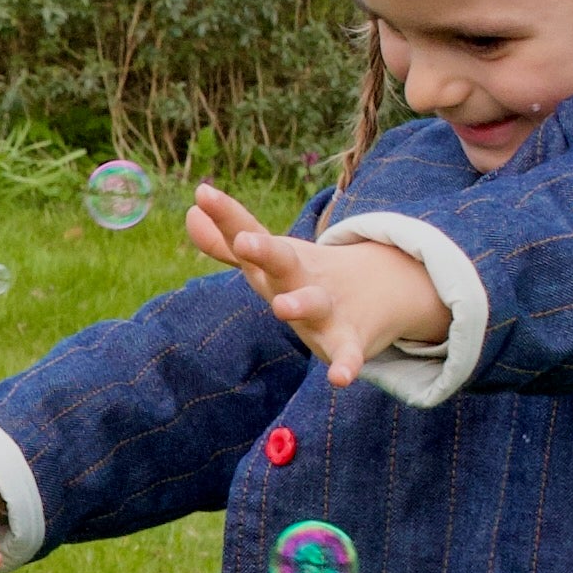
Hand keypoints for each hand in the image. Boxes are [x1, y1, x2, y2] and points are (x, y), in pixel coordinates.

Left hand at [187, 187, 445, 387]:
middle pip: (282, 261)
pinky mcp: (349, 338)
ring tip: (283, 308)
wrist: (382, 289)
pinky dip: (348, 364)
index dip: (226, 216)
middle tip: (244, 242)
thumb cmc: (306, 276)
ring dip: (300, 305)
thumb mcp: (267, 261)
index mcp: (277, 261)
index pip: (248, 234)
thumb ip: (226, 244)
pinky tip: (340, 379)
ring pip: (313, 304)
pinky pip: (348, 353)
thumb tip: (190, 213)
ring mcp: (326, 307)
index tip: (203, 193)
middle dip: (264, 251)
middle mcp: (300, 279)